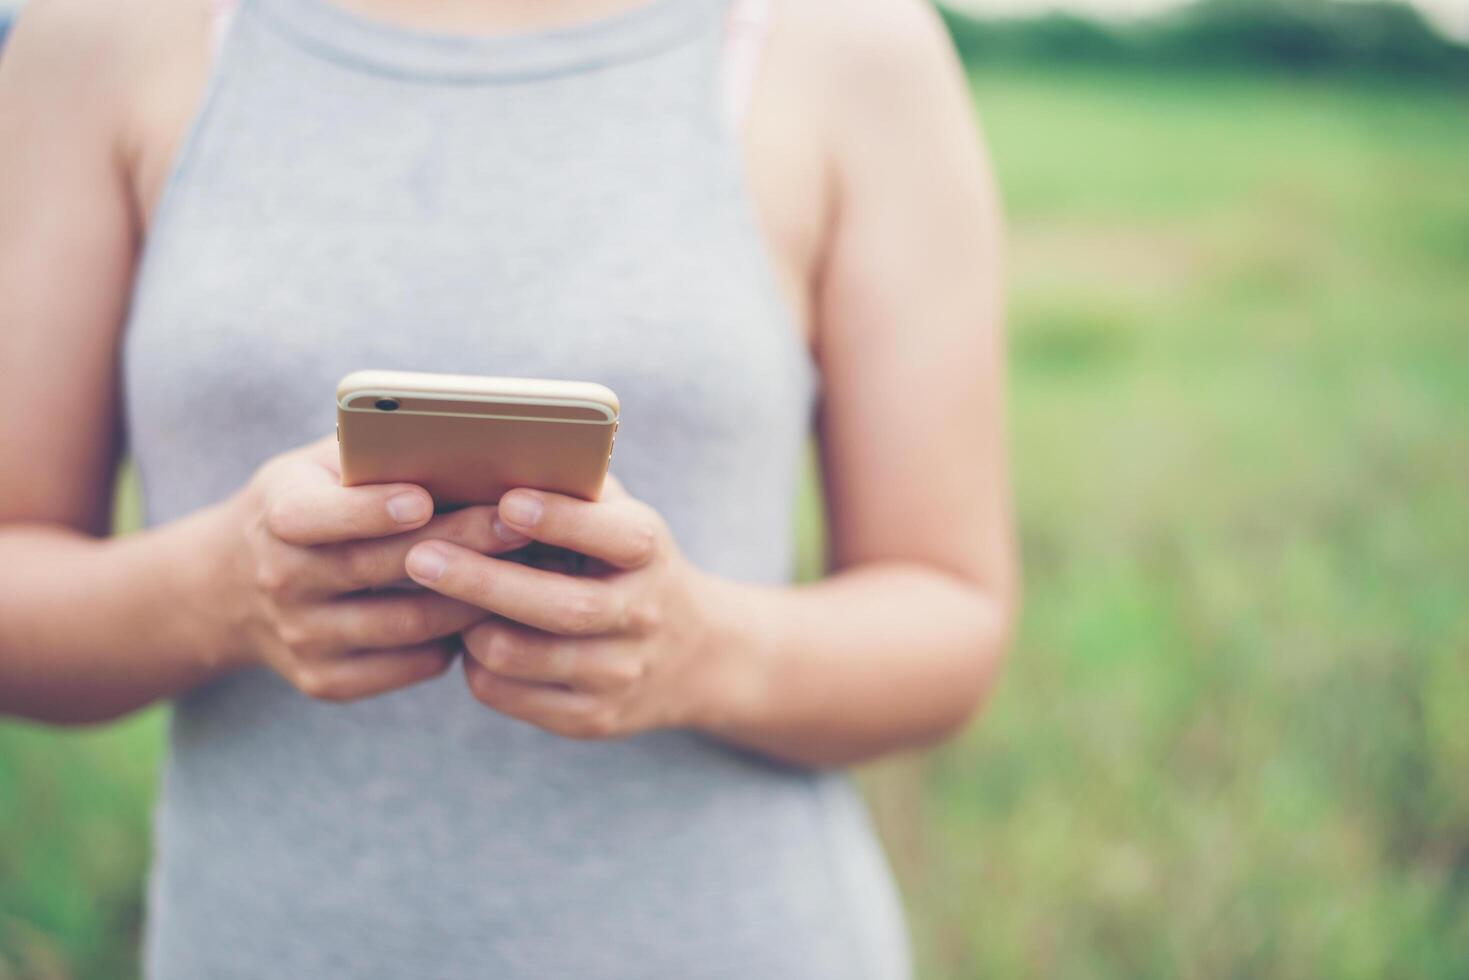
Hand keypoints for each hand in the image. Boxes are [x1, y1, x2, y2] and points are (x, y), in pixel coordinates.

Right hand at [202, 437, 531, 700]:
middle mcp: (280, 580)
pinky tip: (494, 614)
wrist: (231, 590)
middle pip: (379, 567)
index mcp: (275, 515)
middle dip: (458, 544)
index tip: (423, 498)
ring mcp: (301, 637)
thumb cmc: (311, 505)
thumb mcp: (318, 468)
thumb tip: (465, 440)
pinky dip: (457, 641)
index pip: (314, 516)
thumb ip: (372, 455)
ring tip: (527, 571)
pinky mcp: (324, 681)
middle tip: (519, 526)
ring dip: (472, 598)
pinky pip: (409, 665)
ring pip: (405, 624)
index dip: (367, 511)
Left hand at [403, 477, 740, 738]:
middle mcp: (642, 615)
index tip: (507, 503)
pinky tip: (469, 639)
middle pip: (559, 606)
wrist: (697, 655)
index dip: (561, 520)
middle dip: (483, 581)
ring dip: (469, 626)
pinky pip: (509, 694)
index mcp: (649, 553)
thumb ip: (574, 489)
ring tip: (438, 598)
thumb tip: (492, 452)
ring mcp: (619, 673)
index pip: (614, 536)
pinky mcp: (593, 717)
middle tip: (421, 557)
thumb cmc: (628, 563)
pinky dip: (476, 665)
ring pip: (522, 656)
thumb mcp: (621, 518)